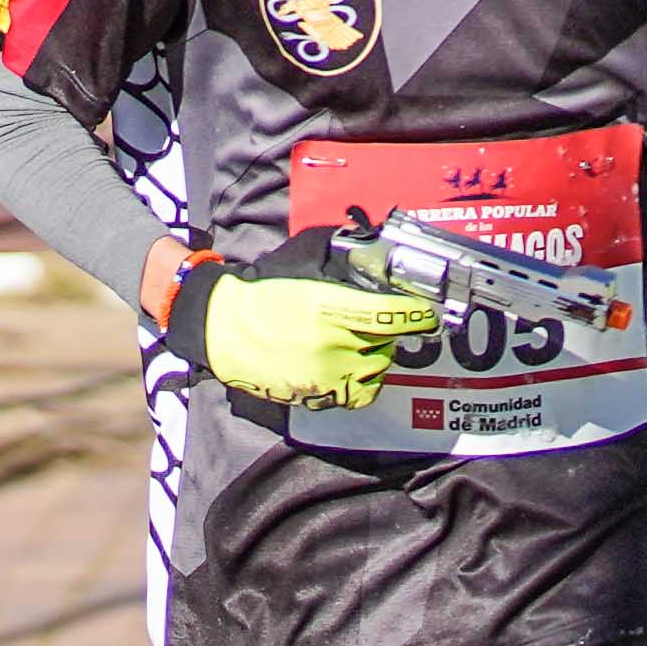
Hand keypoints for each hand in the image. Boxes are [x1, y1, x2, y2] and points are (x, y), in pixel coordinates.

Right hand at [175, 257, 438, 409]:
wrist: (222, 327)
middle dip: (388, 329)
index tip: (424, 312)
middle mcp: (334, 344)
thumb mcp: (303, 260)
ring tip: (360, 340)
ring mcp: (327, 374)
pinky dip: (366, 380)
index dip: (416, 313)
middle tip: (376, 319)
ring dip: (377, 353)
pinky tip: (353, 363)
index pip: (394, 315)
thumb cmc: (262, 291)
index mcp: (332, 307)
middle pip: (388, 341)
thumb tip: (372, 251)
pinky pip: (362, 393)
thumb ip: (341, 257)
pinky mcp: (319, 395)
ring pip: (378, 368)